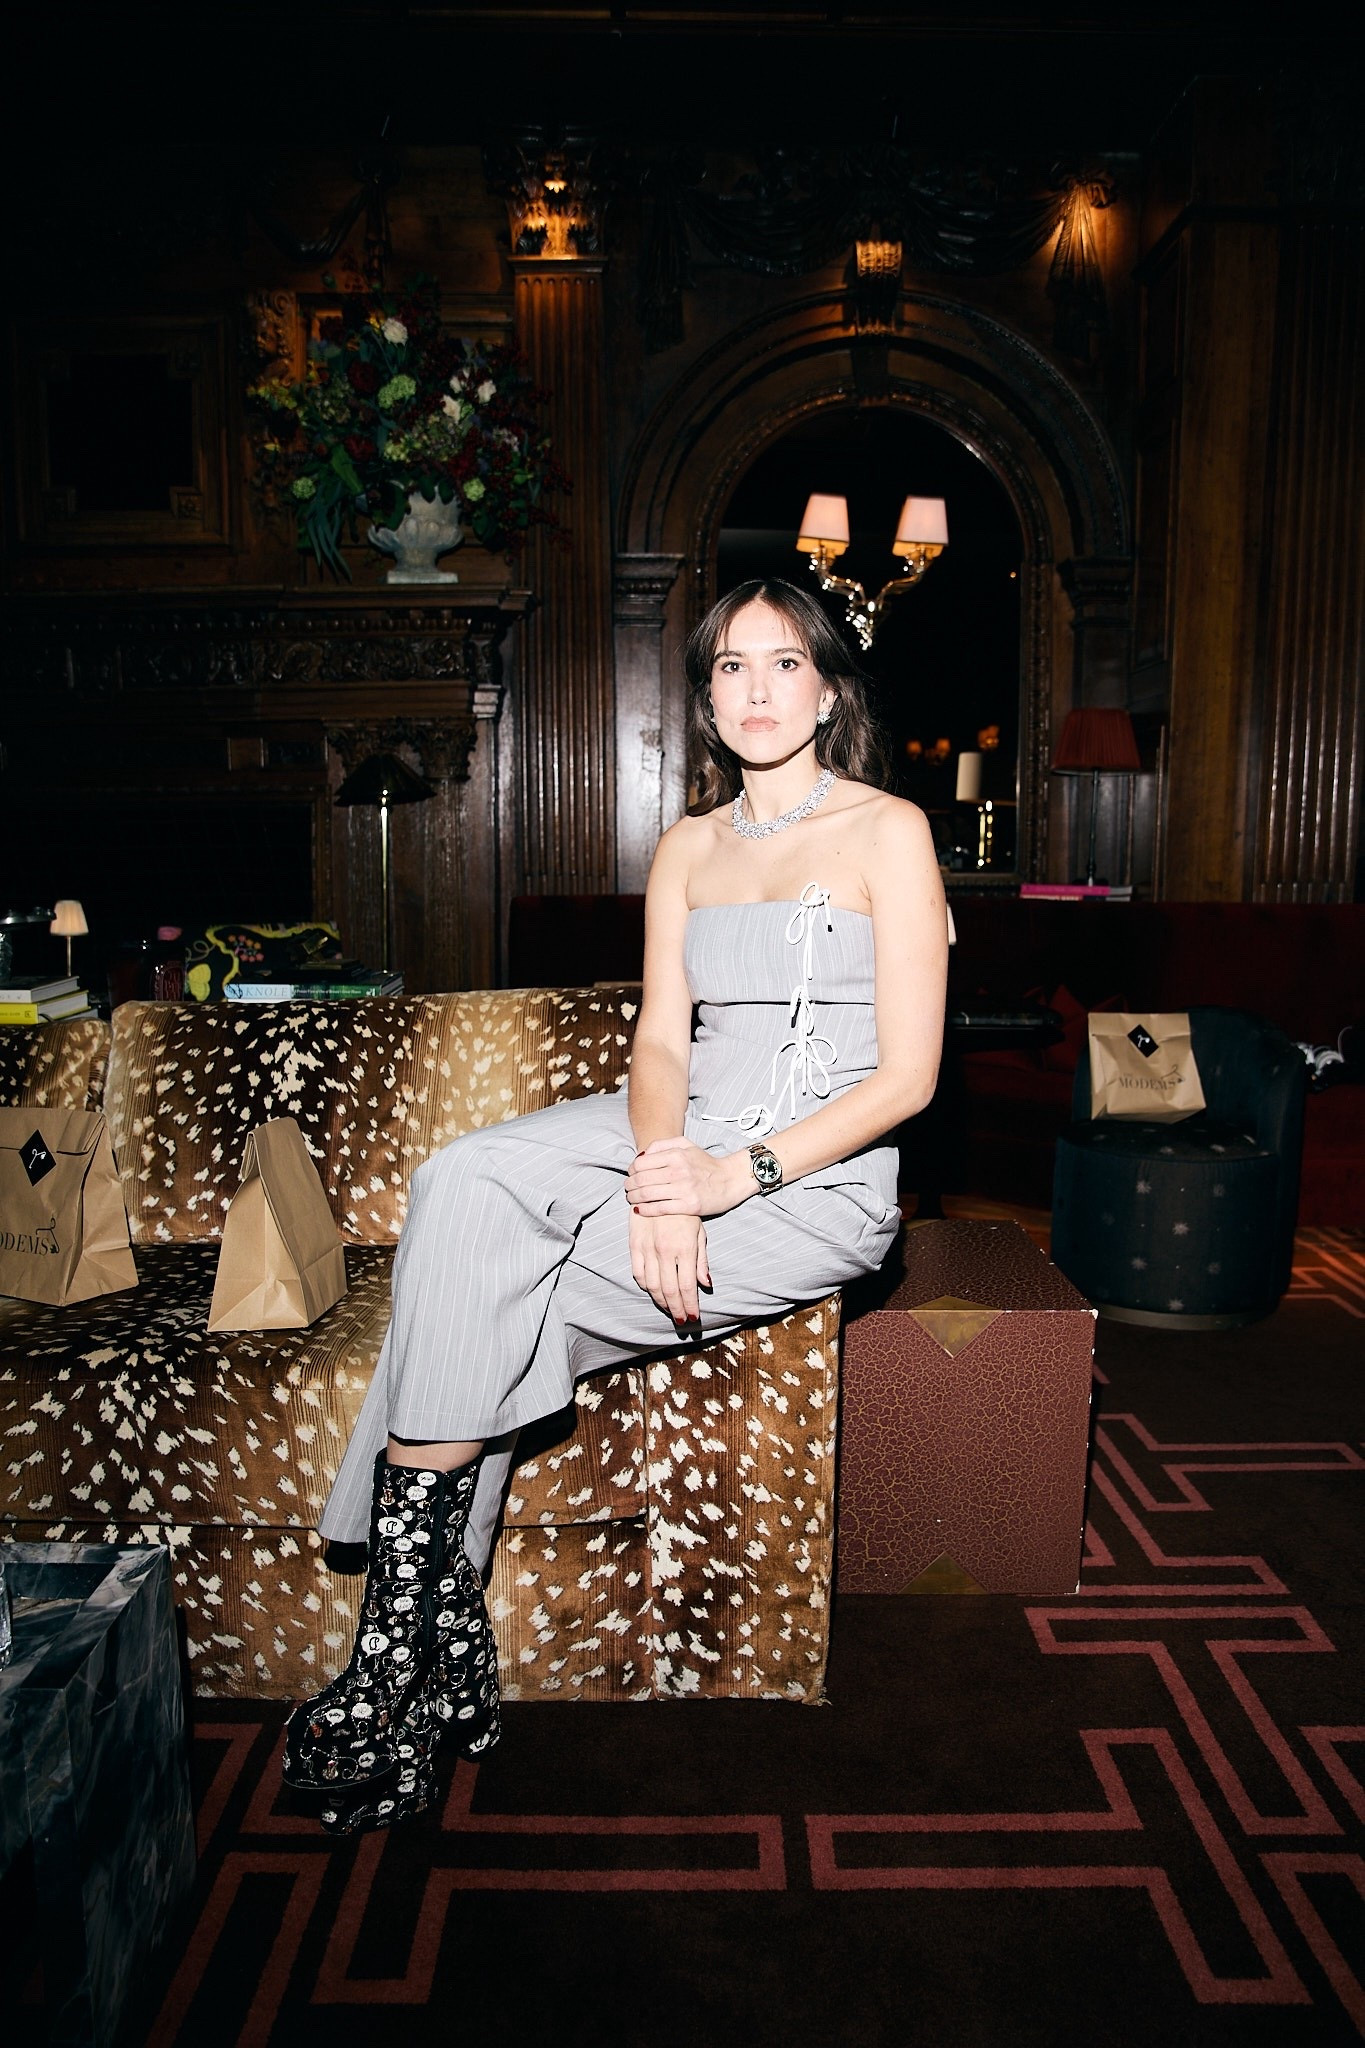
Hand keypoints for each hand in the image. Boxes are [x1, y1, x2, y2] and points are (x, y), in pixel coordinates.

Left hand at [624, 1137, 747, 1217]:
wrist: (731, 1180)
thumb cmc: (706, 1163)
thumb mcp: (686, 1145)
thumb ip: (662, 1145)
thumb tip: (641, 1154)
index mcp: (676, 1155)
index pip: (641, 1163)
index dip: (631, 1170)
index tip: (631, 1175)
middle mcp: (679, 1171)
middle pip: (641, 1180)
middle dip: (629, 1185)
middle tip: (628, 1189)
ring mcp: (684, 1189)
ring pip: (647, 1194)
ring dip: (634, 1198)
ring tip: (632, 1199)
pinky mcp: (689, 1206)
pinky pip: (659, 1209)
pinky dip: (645, 1210)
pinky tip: (640, 1210)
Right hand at [629, 1211, 710, 1325]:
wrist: (658, 1186)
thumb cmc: (684, 1210)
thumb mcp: (699, 1231)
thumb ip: (701, 1259)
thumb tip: (706, 1284)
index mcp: (685, 1248)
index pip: (687, 1286)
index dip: (689, 1305)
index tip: (692, 1317)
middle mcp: (665, 1251)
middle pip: (669, 1290)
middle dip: (676, 1309)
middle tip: (681, 1321)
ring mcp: (648, 1248)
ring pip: (652, 1285)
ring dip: (660, 1301)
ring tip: (668, 1309)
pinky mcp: (634, 1244)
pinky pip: (638, 1272)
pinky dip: (645, 1286)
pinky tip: (653, 1291)